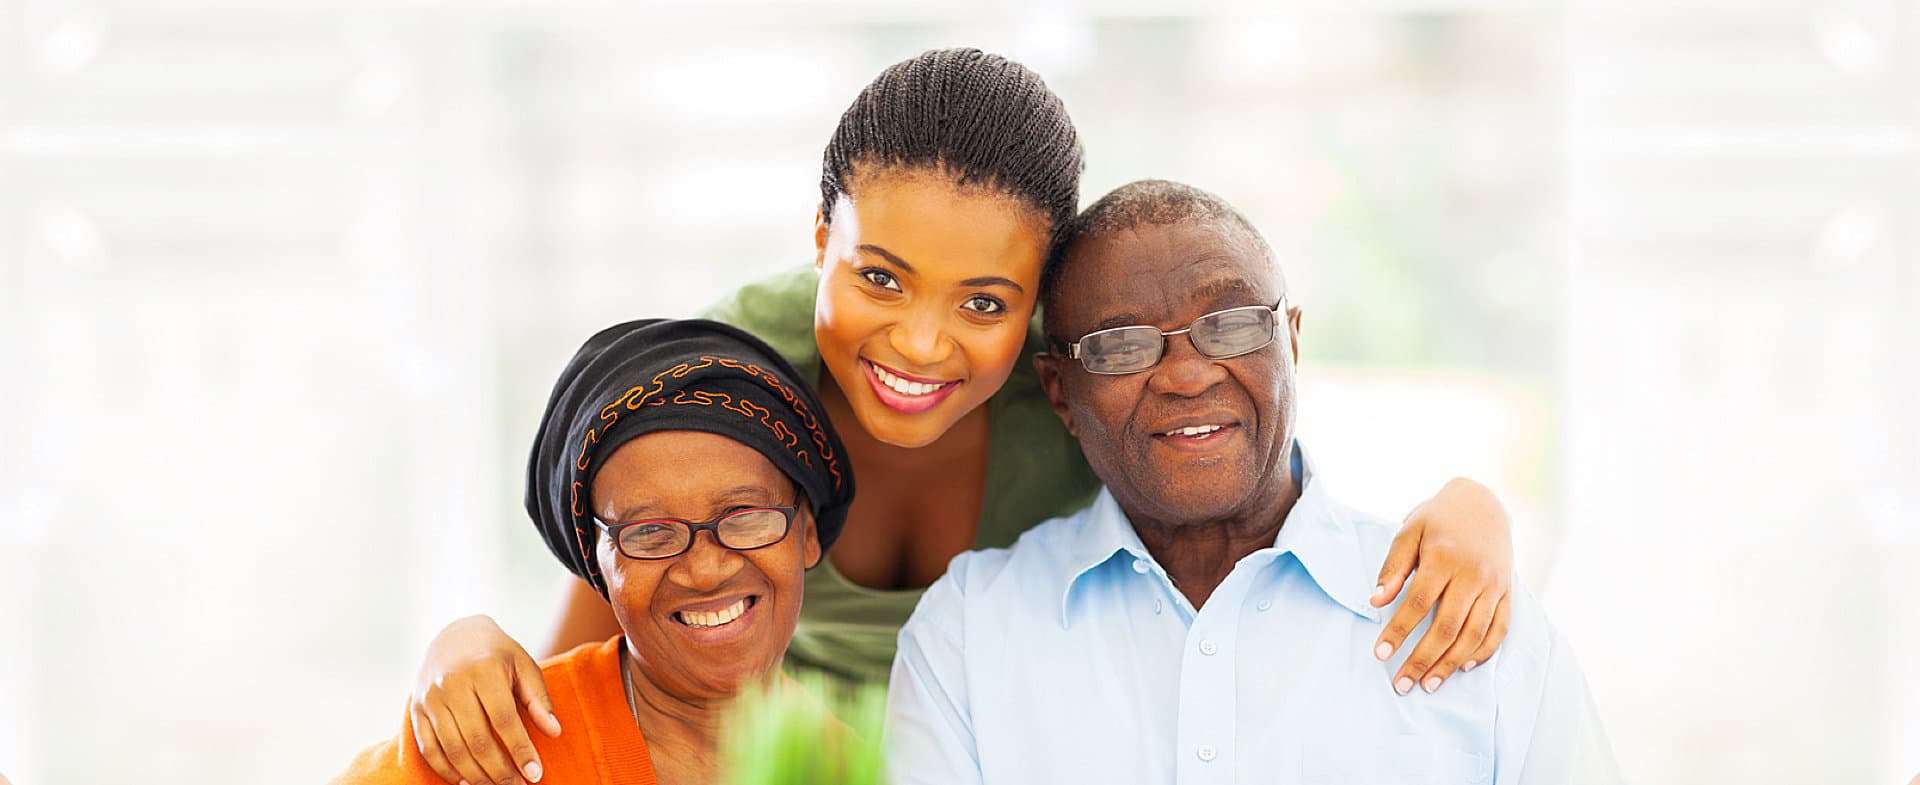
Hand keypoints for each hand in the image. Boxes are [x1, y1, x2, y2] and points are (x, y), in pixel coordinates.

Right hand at [409, 615, 562, 784]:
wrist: (453, 635)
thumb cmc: (496, 653)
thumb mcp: (523, 665)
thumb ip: (538, 698)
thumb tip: (554, 731)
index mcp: (483, 669)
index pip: (504, 719)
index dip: (520, 750)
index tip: (535, 774)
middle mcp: (452, 684)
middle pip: (477, 739)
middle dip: (499, 770)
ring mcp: (430, 698)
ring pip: (452, 748)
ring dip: (476, 775)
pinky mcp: (416, 710)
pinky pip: (429, 748)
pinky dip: (447, 770)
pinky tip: (467, 781)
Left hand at [1370, 477, 1513, 694]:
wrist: (1483, 502)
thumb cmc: (1438, 518)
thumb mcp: (1409, 531)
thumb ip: (1393, 567)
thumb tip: (1376, 602)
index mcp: (1444, 558)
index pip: (1418, 603)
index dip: (1398, 631)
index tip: (1381, 654)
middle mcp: (1473, 575)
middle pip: (1447, 626)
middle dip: (1423, 659)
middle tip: (1402, 684)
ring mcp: (1494, 585)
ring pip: (1474, 633)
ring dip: (1451, 663)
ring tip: (1429, 684)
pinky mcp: (1507, 592)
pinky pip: (1500, 628)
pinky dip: (1484, 651)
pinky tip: (1463, 666)